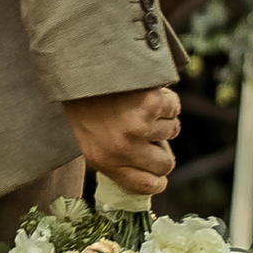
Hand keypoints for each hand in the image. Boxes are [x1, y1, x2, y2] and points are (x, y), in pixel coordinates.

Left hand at [64, 85, 182, 205]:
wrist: (78, 67)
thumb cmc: (84, 103)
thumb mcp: (90, 140)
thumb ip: (117, 160)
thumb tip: (153, 175)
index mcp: (104, 162)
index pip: (145, 185)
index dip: (157, 181)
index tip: (159, 175)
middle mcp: (123, 149)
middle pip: (165, 164)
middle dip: (162, 148)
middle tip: (150, 132)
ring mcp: (139, 127)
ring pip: (172, 131)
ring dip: (162, 119)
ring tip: (138, 105)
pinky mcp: (152, 105)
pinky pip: (174, 108)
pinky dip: (166, 99)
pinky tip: (146, 92)